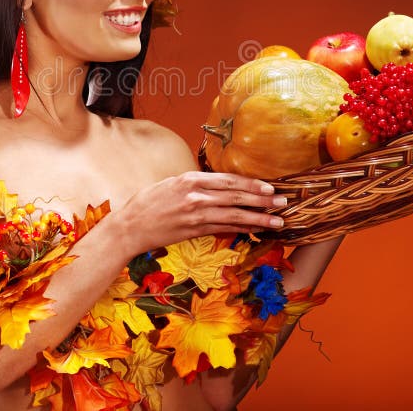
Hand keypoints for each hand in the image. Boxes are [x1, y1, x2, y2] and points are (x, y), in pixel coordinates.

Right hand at [115, 171, 286, 256]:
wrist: (129, 227)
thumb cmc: (148, 202)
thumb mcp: (171, 183)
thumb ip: (195, 184)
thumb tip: (219, 185)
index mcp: (190, 179)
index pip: (228, 180)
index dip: (251, 184)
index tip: (269, 187)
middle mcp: (195, 196)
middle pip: (236, 197)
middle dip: (262, 199)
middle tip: (283, 202)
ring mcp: (195, 215)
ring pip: (234, 215)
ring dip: (258, 218)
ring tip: (278, 221)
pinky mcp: (194, 231)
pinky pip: (223, 229)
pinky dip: (241, 228)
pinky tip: (255, 229)